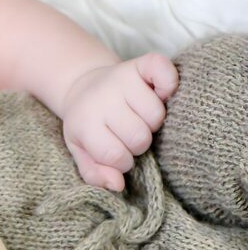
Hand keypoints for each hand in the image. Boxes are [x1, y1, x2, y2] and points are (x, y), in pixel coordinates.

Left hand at [61, 53, 177, 190]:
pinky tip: (160, 94)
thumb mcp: (81, 151)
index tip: (117, 153)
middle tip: (129, 135)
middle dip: (138, 143)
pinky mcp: (140, 64)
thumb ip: (94, 173)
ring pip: (157, 115)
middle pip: (140, 136)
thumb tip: (118, 185)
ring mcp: (122, 79)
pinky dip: (169, 84)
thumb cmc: (87, 125)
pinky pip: (165, 72)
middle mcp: (103, 99)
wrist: (83, 88)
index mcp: (85, 123)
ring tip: (140, 118)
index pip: (116, 155)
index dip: (122, 161)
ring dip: (153, 122)